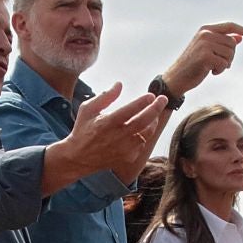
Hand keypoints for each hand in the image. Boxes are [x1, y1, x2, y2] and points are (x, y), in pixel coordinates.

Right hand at [46, 83, 166, 190]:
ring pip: (146, 133)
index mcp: (107, 122)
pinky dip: (143, 135)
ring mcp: (124, 149)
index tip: (151, 95)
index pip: (131, 110)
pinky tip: (140, 129)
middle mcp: (118, 136)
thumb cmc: (83, 130)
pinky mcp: (128, 157)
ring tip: (155, 113)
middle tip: (163, 99)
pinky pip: (141, 144)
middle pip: (144, 121)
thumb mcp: (88, 109)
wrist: (78, 158)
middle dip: (156, 108)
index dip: (143, 101)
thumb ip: (105, 96)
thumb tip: (119, 84)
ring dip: (153, 121)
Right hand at [164, 23, 242, 94]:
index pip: (229, 26)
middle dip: (230, 56)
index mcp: (205, 29)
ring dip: (225, 64)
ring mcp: (205, 44)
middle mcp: (205, 34)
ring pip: (230, 53)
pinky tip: (210, 72)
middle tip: (218, 63)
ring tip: (212, 67)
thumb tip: (239, 37)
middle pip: (232, 43)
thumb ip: (223, 42)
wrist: (177, 77)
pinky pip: (224, 63)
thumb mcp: (209, 50)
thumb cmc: (194, 64)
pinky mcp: (205, 56)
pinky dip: (220, 70)